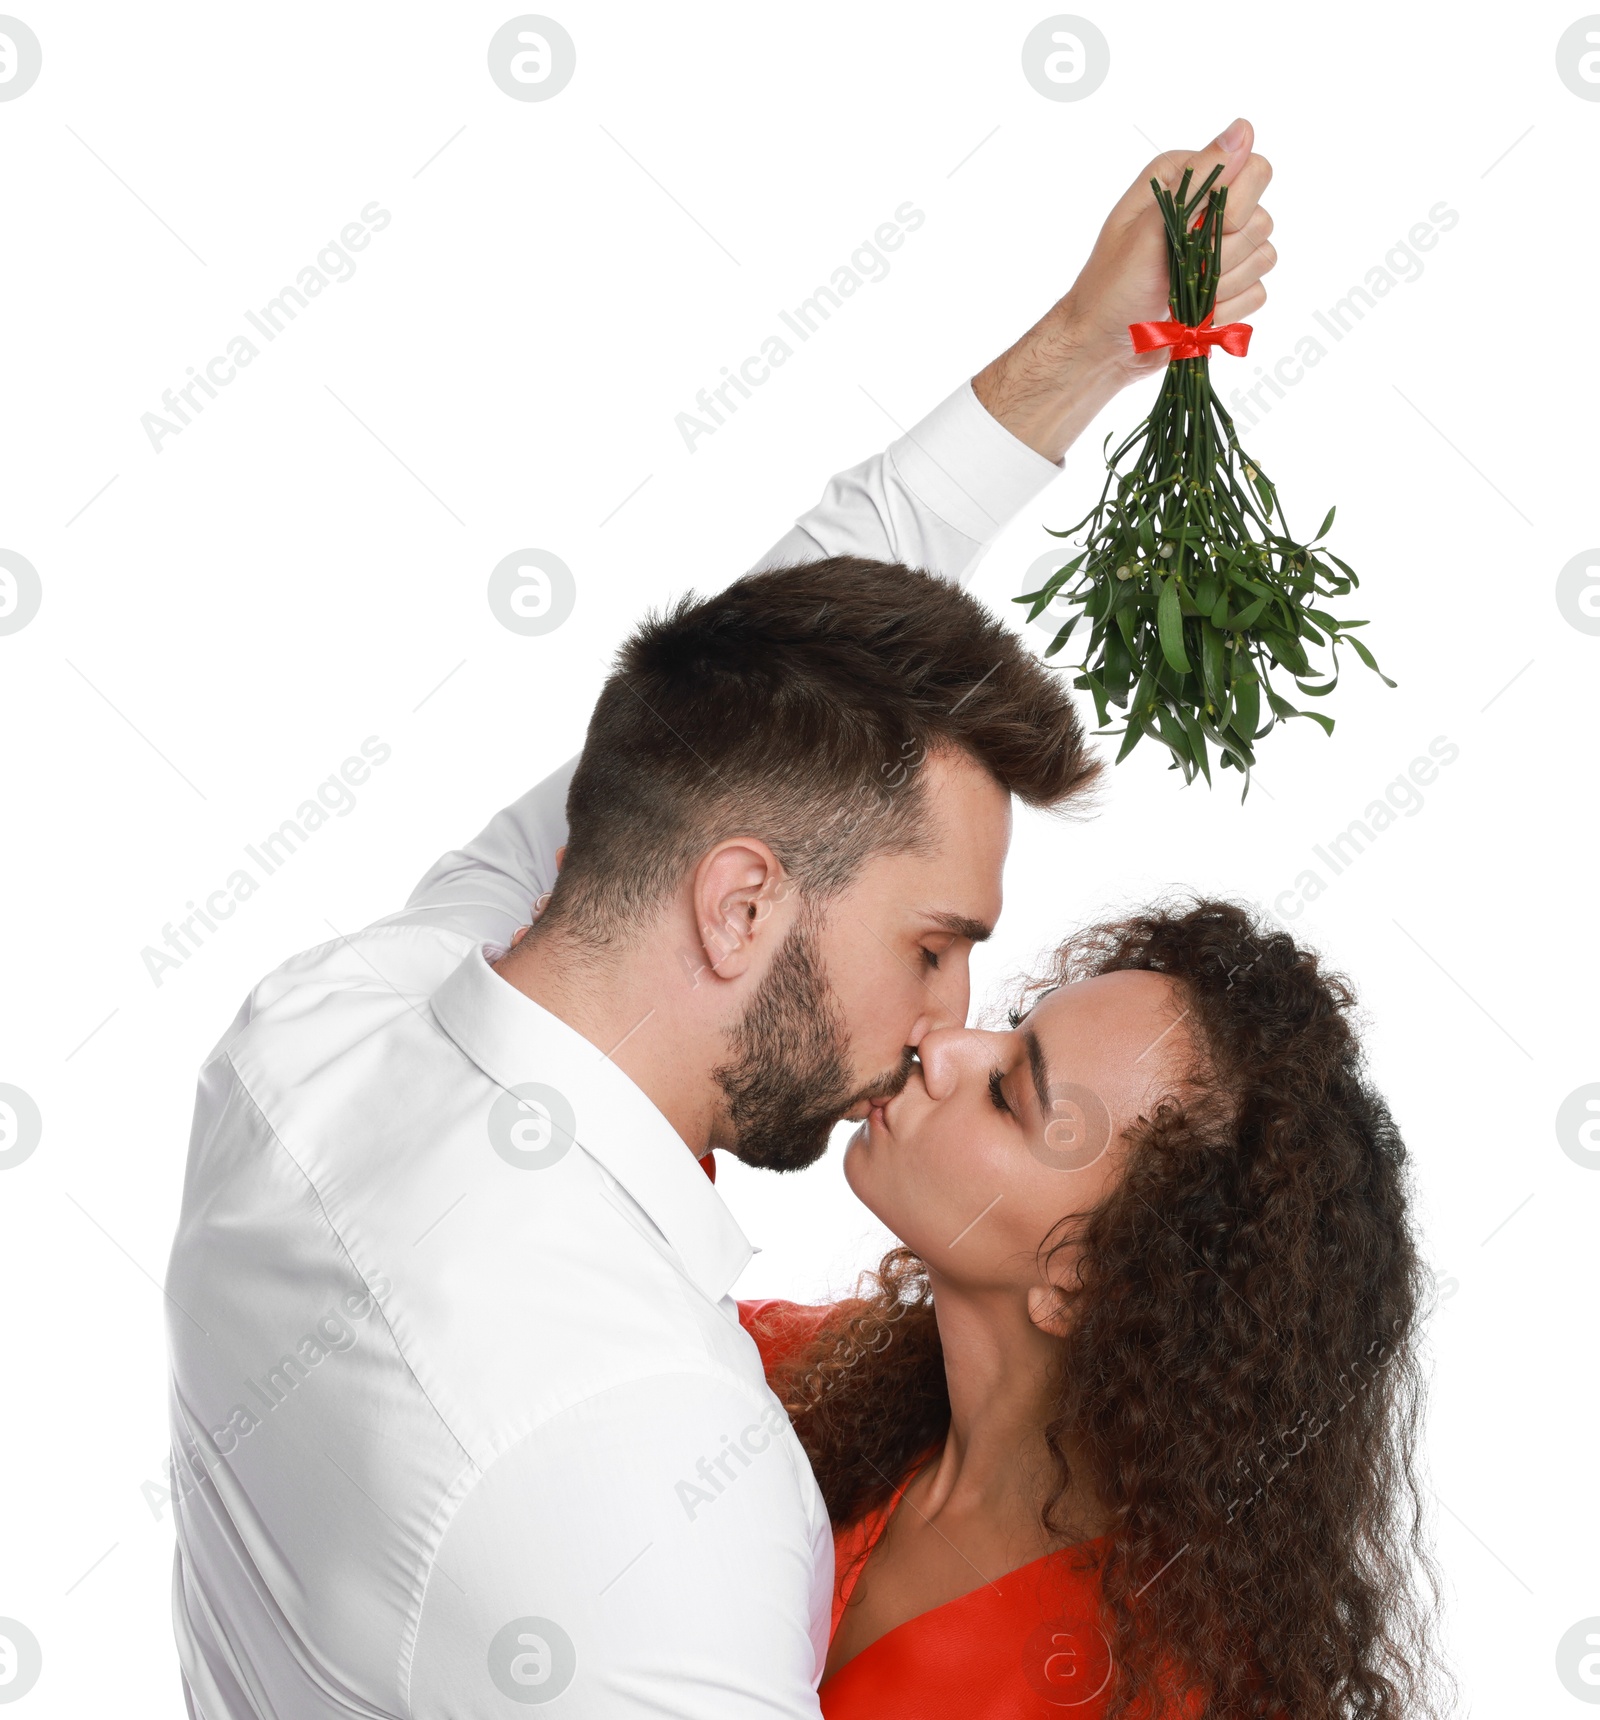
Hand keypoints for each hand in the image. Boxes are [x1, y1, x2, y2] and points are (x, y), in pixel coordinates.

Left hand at [972, 119, 1275, 461]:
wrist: (1102, 349)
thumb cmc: (1112, 288)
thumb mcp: (1151, 228)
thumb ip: (1200, 180)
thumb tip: (1244, 128)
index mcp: (1184, 180)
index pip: (1252, 169)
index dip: (1238, 204)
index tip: (1202, 231)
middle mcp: (1206, 208)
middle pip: (1263, 215)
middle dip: (1227, 252)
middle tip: (1185, 270)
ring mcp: (1220, 249)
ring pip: (1265, 255)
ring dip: (1225, 285)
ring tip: (1184, 297)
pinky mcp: (1227, 286)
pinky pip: (1258, 290)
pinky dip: (1229, 309)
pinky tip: (1197, 316)